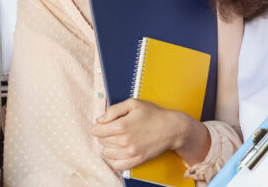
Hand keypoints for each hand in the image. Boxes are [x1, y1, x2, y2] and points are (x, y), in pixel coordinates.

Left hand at [91, 98, 206, 170]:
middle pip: (101, 141)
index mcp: (121, 126)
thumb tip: (100, 120)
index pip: (96, 131)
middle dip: (104, 134)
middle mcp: (124, 141)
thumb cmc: (153, 114)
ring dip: (109, 146)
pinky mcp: (136, 161)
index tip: (105, 124)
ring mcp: (130, 153)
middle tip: (114, 129)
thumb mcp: (133, 103)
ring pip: (106, 153)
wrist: (171, 129)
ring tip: (118, 139)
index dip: (98, 126)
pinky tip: (118, 151)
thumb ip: (113, 110)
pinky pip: (116, 165)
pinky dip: (114, 159)